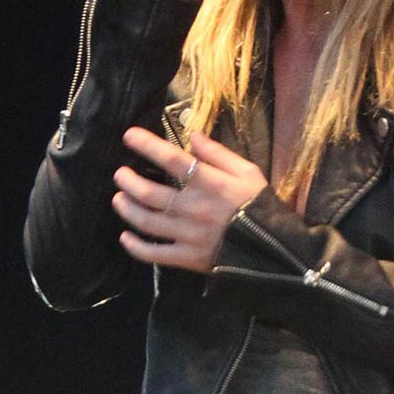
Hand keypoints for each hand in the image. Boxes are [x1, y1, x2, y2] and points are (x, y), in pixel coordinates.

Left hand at [113, 128, 268, 272]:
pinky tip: (125, 236)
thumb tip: (192, 135)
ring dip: (126, 208)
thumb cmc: (259, 206)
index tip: (128, 136)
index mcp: (208, 183)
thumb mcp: (247, 172)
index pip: (170, 159)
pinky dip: (135, 246)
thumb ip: (218, 153)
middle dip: (128, 180)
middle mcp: (193, 208)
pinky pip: (154, 254)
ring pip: (146, 220)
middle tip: (120, 174)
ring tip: (119, 199)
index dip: (146, 145)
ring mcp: (188, 235)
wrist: (274, 249)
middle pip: (149, 191)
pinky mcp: (187, 258)